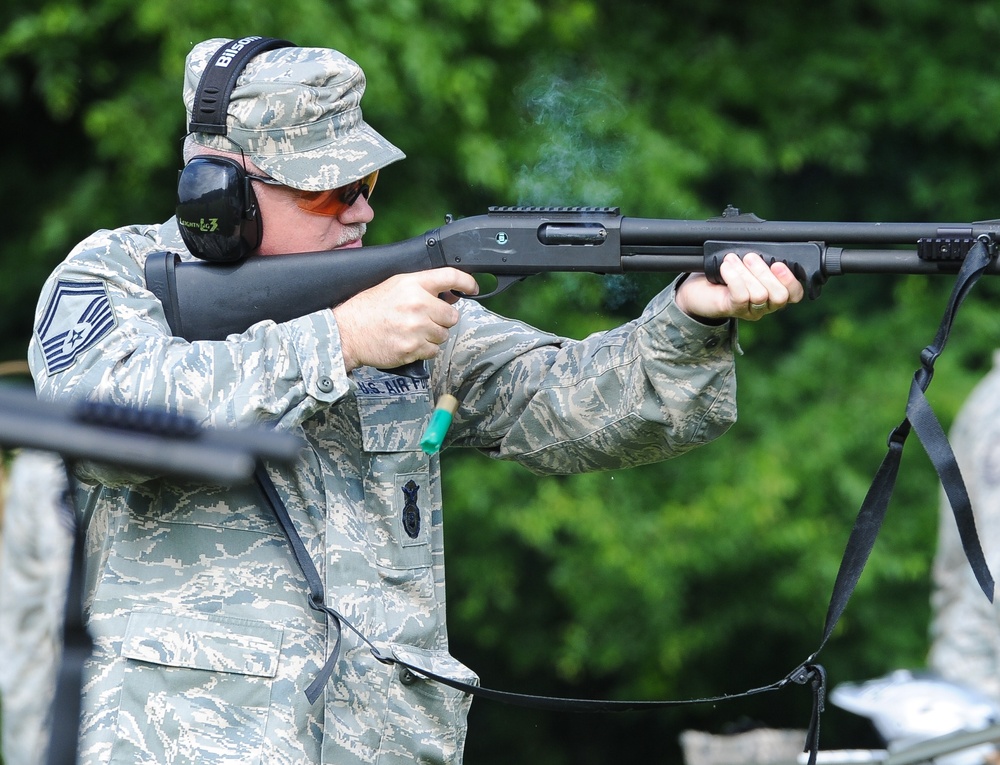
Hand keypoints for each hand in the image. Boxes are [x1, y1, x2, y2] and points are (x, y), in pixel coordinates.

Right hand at [332, 268, 479, 370]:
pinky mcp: (413, 348)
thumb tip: (451, 293)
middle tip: (424, 320)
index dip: (466, 282)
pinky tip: (408, 342)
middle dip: (442, 319)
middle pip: (452, 315)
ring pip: (444, 335)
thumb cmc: (369, 309)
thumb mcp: (394, 286)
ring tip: (412, 331)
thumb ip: (422, 287)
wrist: (347, 332)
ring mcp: (416, 327)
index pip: (450, 276)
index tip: (473, 288)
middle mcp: (417, 304)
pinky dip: (424, 349)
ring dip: (433, 335)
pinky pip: (433, 351)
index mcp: (412, 284)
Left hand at [674, 251, 804, 321]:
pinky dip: (734, 277)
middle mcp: (765, 305)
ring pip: (759, 294)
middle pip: (779, 296)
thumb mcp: (746, 265)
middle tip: (750, 257)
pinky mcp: (733, 309)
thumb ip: (761, 259)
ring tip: (732, 260)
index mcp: (773, 293)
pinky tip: (726, 267)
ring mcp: (749, 311)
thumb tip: (768, 243)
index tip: (779, 263)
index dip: (791, 280)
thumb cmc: (723, 274)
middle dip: (765, 273)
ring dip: (745, 272)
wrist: (695, 289)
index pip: (794, 294)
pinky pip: (741, 296)